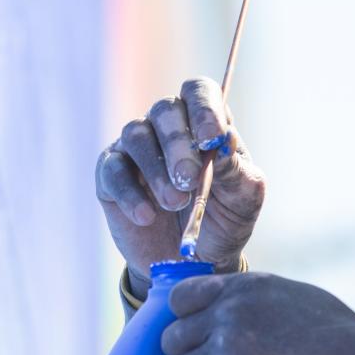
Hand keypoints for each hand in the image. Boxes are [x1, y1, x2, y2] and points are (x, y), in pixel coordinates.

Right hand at [95, 78, 264, 282]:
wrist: (192, 262)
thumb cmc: (223, 222)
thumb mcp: (243, 201)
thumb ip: (238, 172)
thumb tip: (225, 143)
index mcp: (205, 124)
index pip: (199, 92)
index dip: (204, 108)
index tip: (212, 138)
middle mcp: (168, 127)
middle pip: (165, 109)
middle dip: (178, 144)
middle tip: (189, 179)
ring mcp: (136, 148)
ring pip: (136, 135)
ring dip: (157, 171)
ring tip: (176, 203)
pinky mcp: (111, 174)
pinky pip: (113, 170)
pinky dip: (130, 193)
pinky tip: (147, 216)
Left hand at [161, 272, 354, 354]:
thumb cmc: (341, 342)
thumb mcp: (298, 300)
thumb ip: (258, 301)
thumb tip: (234, 308)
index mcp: (245, 288)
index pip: (182, 297)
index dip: (185, 318)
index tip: (198, 334)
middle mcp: (227, 315)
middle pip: (172, 337)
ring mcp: (224, 352)